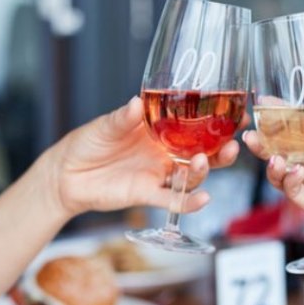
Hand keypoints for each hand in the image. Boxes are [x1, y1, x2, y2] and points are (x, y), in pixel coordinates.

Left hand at [48, 96, 239, 217]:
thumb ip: (123, 118)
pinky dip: (189, 202)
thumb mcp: (105, 126)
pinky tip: (204, 199)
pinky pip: (173, 200)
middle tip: (232, 144)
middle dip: (221, 150)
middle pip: (201, 153)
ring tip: (203, 162)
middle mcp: (164, 153)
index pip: (194, 126)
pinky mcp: (147, 194)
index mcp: (159, 130)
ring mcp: (158, 174)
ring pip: (190, 176)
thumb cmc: (87, 143)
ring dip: (203, 171)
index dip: (215, 122)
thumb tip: (137, 103)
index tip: (237, 116)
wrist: (66, 175)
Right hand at [243, 72, 303, 245]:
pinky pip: (295, 193)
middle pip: (280, 150)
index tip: (265, 102)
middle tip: (251, 134)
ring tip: (275, 158)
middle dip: (262, 143)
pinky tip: (296, 173)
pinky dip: (290, 183)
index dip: (279, 115)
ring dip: (272, 165)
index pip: (296, 126)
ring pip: (280, 173)